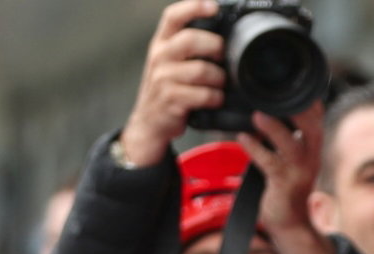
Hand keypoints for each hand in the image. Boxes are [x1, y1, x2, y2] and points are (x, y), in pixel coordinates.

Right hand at [120, 0, 225, 167]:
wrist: (150, 122)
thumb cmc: (167, 90)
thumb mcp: (169, 63)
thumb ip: (185, 48)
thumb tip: (219, 38)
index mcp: (160, 43)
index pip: (173, 16)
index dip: (193, 7)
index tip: (213, 6)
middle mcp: (160, 57)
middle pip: (191, 39)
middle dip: (215, 46)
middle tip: (224, 56)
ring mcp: (164, 78)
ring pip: (201, 70)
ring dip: (219, 78)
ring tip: (221, 84)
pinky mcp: (172, 100)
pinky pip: (203, 95)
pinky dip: (215, 97)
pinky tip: (216, 99)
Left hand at [240, 104, 336, 253]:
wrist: (290, 223)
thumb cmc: (285, 185)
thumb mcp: (291, 156)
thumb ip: (284, 132)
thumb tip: (264, 104)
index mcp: (312, 146)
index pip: (316, 116)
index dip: (308, 97)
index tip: (290, 78)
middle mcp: (311, 157)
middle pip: (312, 128)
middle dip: (298, 109)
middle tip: (276, 93)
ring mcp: (299, 172)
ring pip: (291, 146)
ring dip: (274, 129)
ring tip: (256, 115)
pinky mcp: (284, 185)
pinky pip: (269, 164)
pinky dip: (255, 149)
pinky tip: (242, 137)